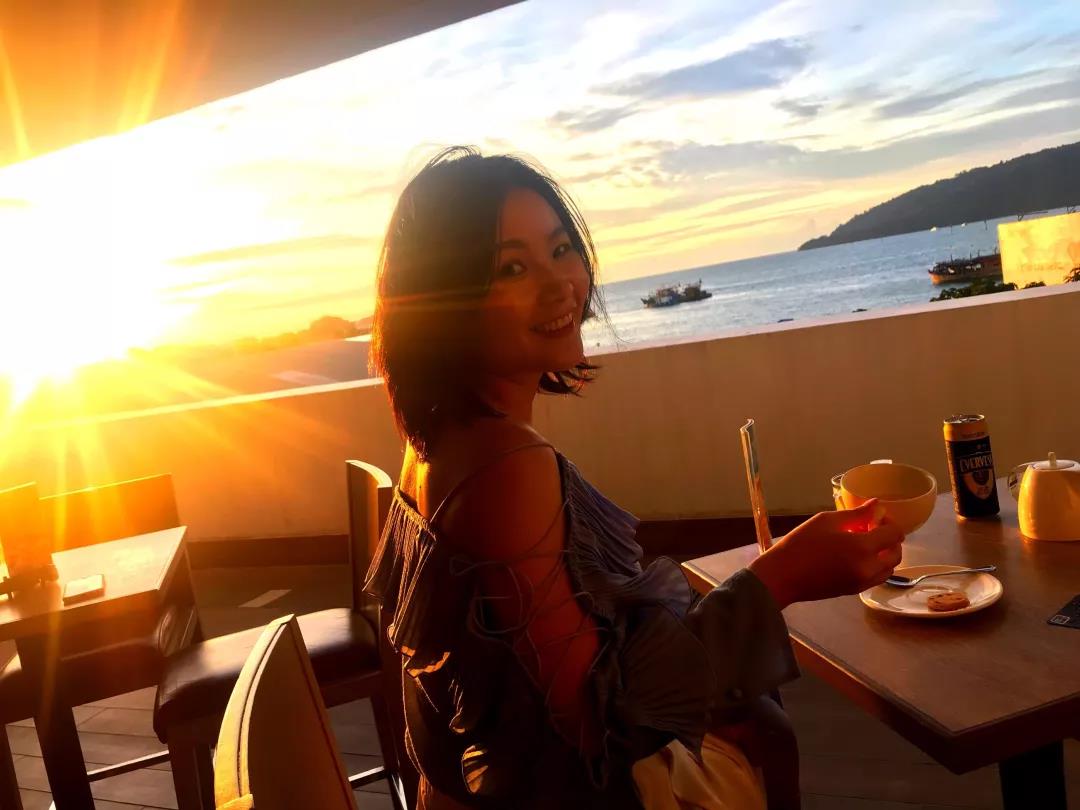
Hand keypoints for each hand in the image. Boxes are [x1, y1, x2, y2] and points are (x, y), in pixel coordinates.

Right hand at [748, 499, 903, 607]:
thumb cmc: (800, 544)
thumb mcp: (826, 521)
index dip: (889, 522)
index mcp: (862, 547)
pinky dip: (876, 566)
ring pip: (889, 569)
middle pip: (896, 554)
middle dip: (890, 539)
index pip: (894, 534)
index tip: (874, 516)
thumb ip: (857, 514)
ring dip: (885, 554)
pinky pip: (877, 578)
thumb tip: (878, 505)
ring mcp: (862, 582)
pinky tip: (857, 556)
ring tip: (866, 543)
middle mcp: (868, 568)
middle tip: (872, 528)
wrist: (782, 576)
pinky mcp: (855, 591)